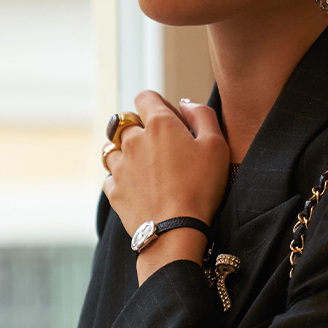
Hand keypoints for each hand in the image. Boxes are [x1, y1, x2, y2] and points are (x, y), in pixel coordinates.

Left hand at [103, 91, 230, 282]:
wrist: (176, 231)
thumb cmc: (201, 187)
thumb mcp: (216, 144)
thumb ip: (202, 115)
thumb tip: (184, 103)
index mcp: (158, 124)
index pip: (145, 96)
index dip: (158, 104)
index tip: (172, 121)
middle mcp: (132, 141)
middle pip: (124, 122)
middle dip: (139, 128)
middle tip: (161, 147)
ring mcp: (118, 166)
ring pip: (112, 148)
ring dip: (126, 152)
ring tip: (146, 167)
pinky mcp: (112, 190)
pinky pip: (111, 176)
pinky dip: (121, 178)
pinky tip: (138, 187)